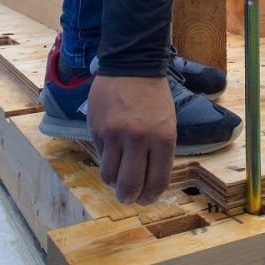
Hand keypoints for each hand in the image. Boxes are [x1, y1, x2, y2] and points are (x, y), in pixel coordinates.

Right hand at [86, 75, 175, 204]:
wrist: (131, 65)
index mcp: (162, 139)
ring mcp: (114, 135)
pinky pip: (100, 156)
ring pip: (109, 176)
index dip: (150, 196)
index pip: (156, 182)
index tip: (146, 198)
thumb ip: (159, 153)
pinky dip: (106, 159)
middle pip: (129, 186)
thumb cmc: (154, 97)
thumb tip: (147, 183)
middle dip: (128, 197)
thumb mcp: (167, 124)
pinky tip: (112, 149)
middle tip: (128, 196)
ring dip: (113, 182)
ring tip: (117, 177)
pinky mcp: (97, 129)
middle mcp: (138, 139)